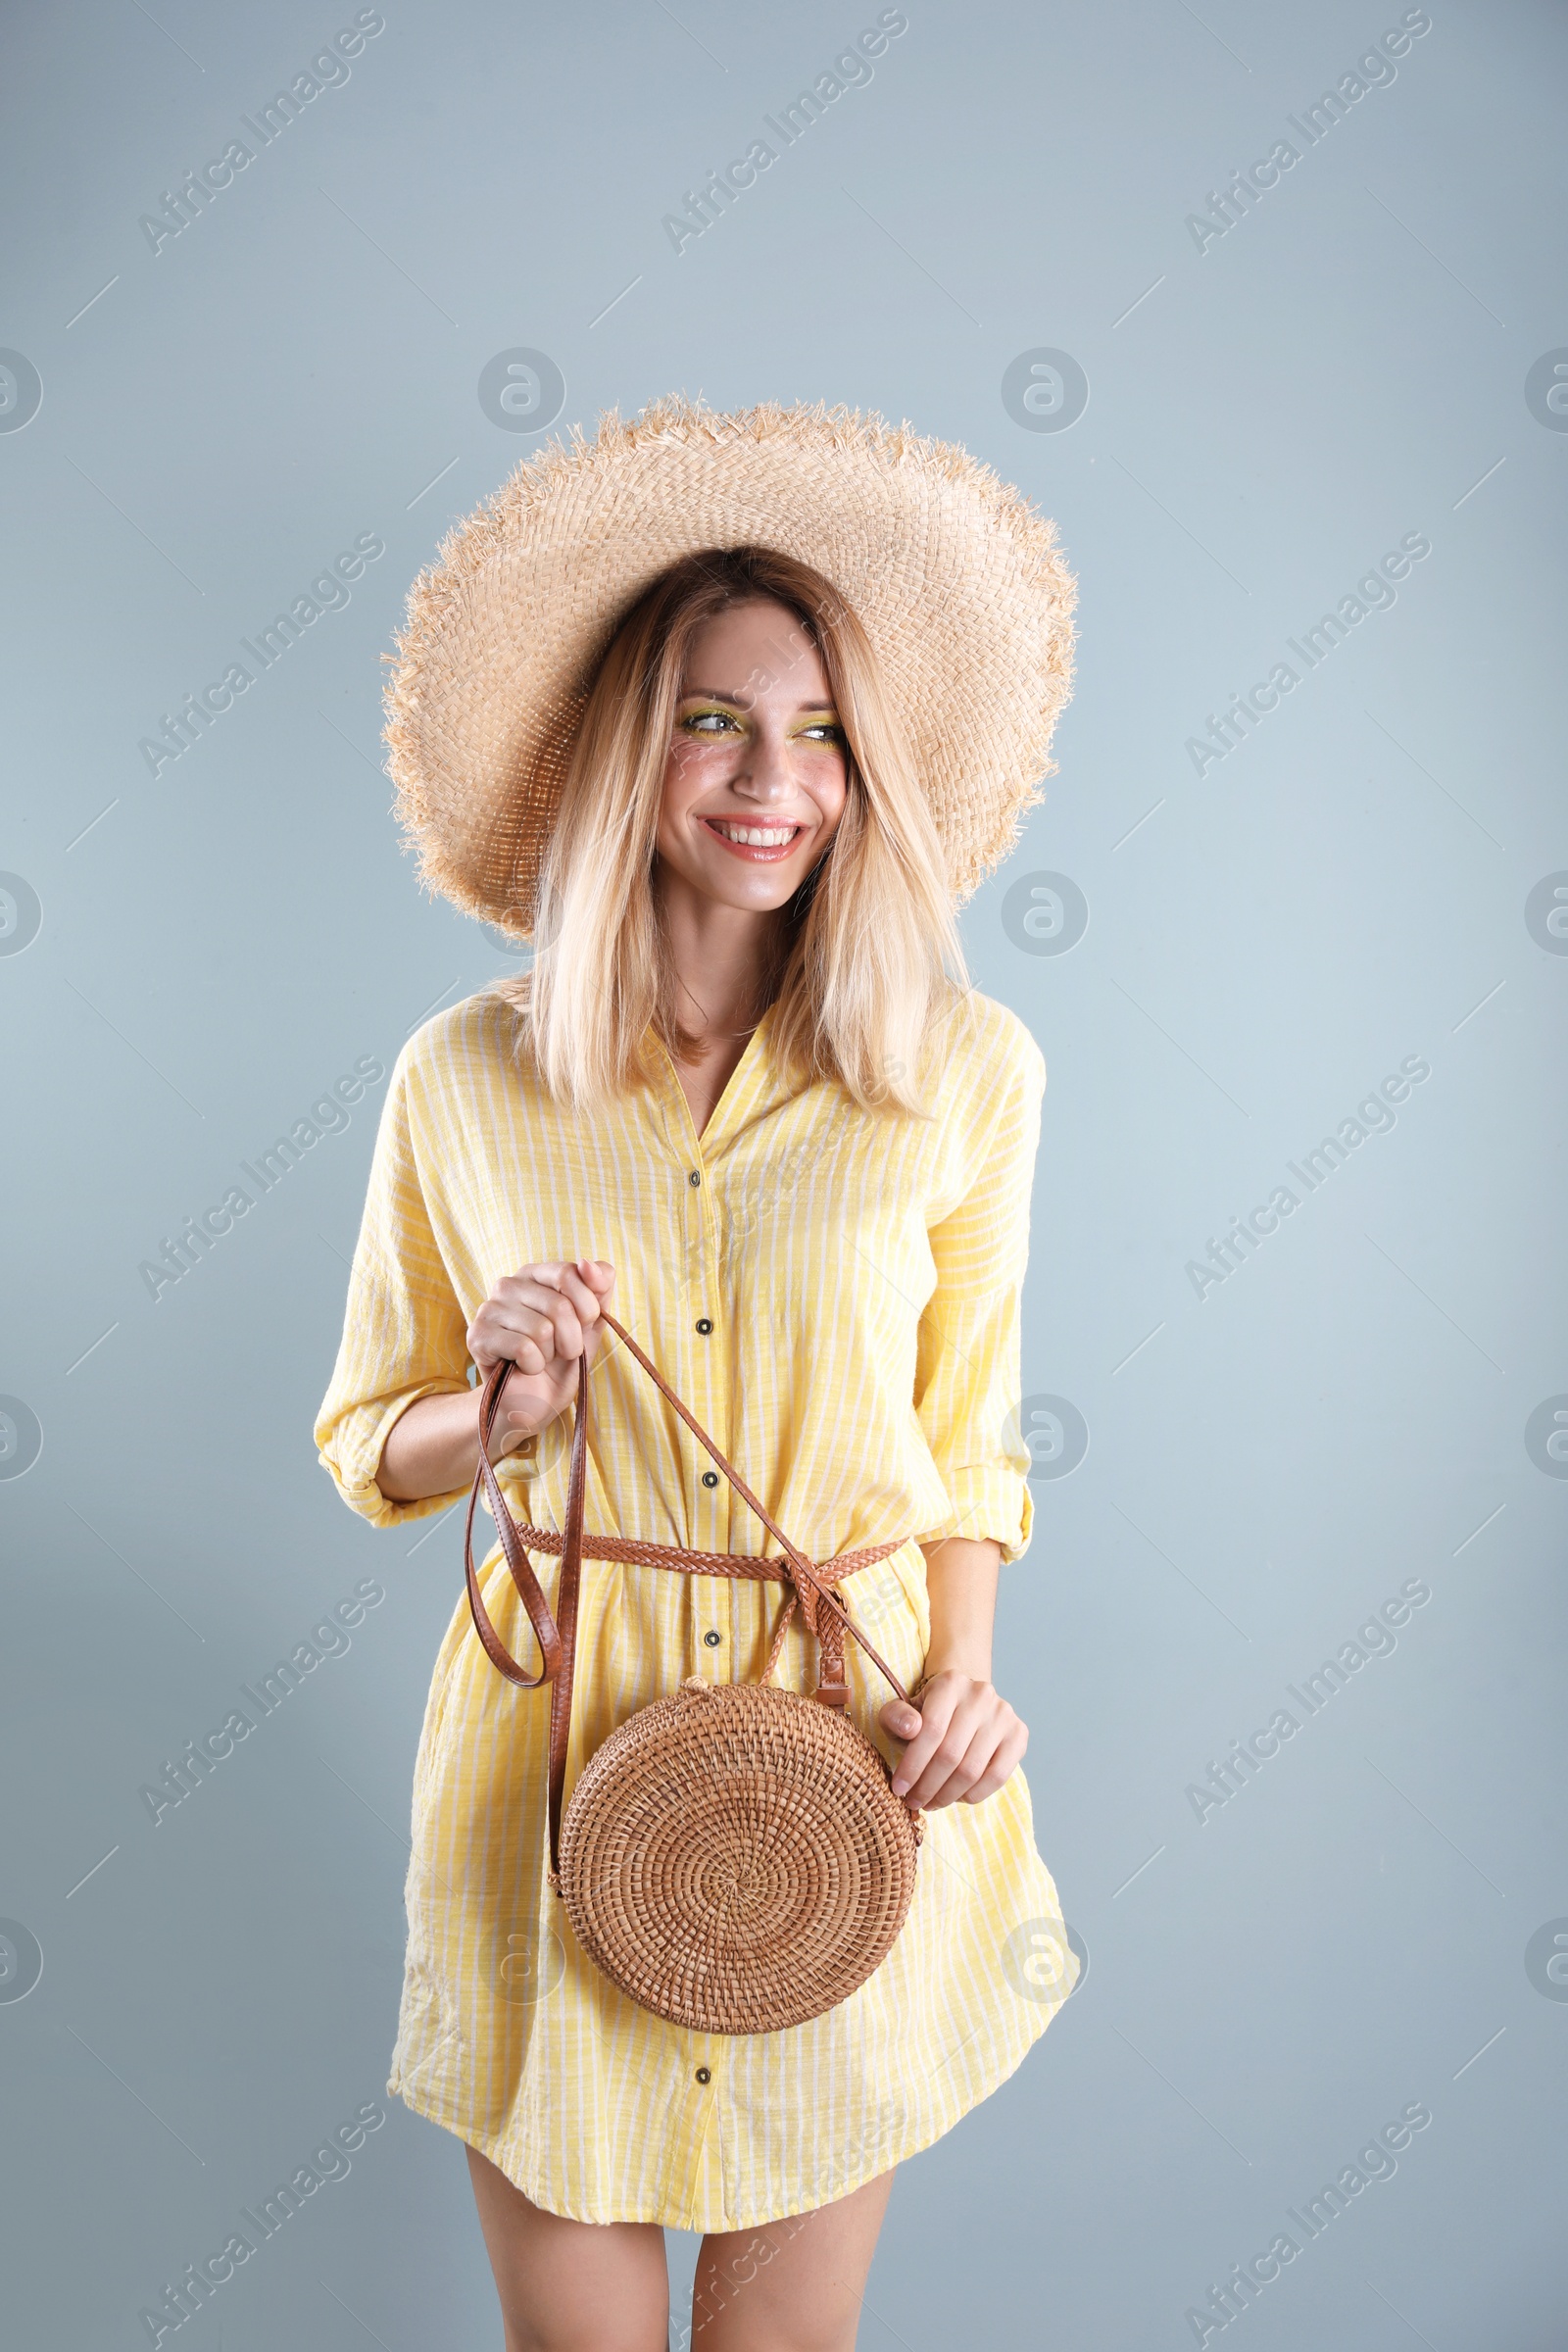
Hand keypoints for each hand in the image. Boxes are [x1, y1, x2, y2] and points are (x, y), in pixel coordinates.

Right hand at [467, 1258, 614, 1459]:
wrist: (533, 1400)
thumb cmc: (562, 1359)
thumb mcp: (592, 1322)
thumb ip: (600, 1288)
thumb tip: (588, 1264)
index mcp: (535, 1273)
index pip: (569, 1273)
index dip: (588, 1308)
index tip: (585, 1325)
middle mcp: (508, 1284)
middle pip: (559, 1306)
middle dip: (571, 1339)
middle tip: (560, 1351)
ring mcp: (489, 1308)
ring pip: (542, 1329)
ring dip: (550, 1355)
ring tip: (539, 1358)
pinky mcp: (478, 1335)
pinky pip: (524, 1348)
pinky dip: (534, 1366)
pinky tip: (524, 1367)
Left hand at [878, 1669, 1027, 1809]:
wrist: (963, 1704)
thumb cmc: (927, 1714)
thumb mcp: (903, 1712)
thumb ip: (896, 1718)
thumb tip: (911, 1728)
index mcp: (950, 1683)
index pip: (931, 1731)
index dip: (913, 1765)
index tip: (899, 1789)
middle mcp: (981, 1694)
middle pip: (951, 1754)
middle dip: (928, 1786)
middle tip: (914, 1802)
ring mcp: (1003, 1714)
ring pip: (972, 1769)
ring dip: (947, 1794)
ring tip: (932, 1802)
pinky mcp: (1018, 1734)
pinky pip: (997, 1777)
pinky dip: (974, 1794)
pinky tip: (957, 1797)